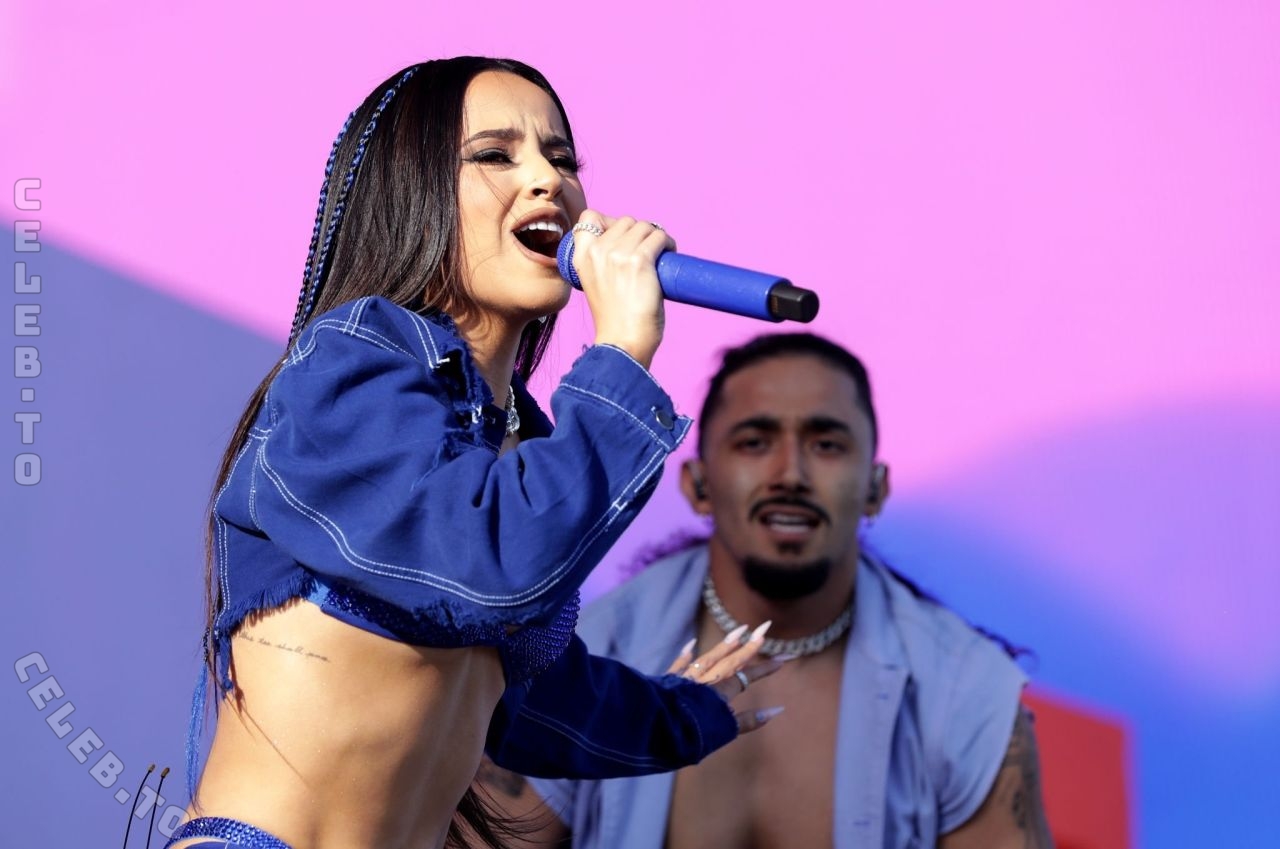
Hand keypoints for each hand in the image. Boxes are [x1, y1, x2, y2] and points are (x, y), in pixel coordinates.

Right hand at [569, 210, 673, 369]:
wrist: (622, 342)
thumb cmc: (614, 319)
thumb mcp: (596, 284)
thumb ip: (602, 262)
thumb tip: (627, 242)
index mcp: (580, 256)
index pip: (589, 218)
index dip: (609, 222)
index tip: (623, 239)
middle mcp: (597, 251)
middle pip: (624, 221)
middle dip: (639, 232)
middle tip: (649, 250)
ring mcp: (617, 254)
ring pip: (644, 226)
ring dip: (656, 236)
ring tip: (661, 253)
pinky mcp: (639, 260)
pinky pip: (659, 237)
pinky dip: (668, 242)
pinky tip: (670, 252)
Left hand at [666, 623, 787, 733]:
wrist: (655, 728)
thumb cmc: (690, 735)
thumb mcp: (723, 732)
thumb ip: (747, 721)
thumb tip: (776, 710)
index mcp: (720, 692)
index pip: (747, 677)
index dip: (766, 668)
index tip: (784, 657)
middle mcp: (706, 680)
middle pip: (731, 660)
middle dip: (750, 646)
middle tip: (765, 627)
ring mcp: (687, 678)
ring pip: (709, 657)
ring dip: (725, 644)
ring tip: (739, 630)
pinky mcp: (669, 681)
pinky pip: (680, 665)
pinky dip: (686, 655)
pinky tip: (691, 644)